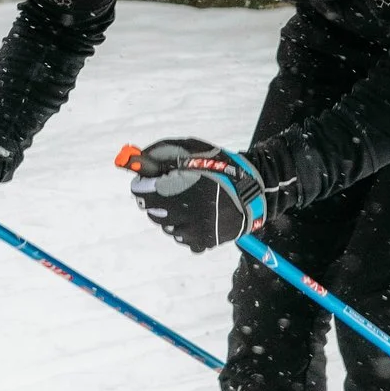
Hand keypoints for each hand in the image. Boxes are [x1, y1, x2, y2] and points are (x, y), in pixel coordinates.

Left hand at [120, 135, 269, 254]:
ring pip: (166, 226)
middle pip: (151, 211)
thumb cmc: (220, 165)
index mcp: (181, 186)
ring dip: (171, 215)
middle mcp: (186, 211)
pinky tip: (198, 216)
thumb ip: (162, 151)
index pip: (142, 191)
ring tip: (189, 203)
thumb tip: (136, 157)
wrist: (253, 190)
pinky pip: (182, 238)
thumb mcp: (192, 149)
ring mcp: (195, 229)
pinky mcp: (204, 241)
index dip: (142, 185)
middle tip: (170, 190)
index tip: (146, 181)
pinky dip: (185, 228)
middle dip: (156, 199)